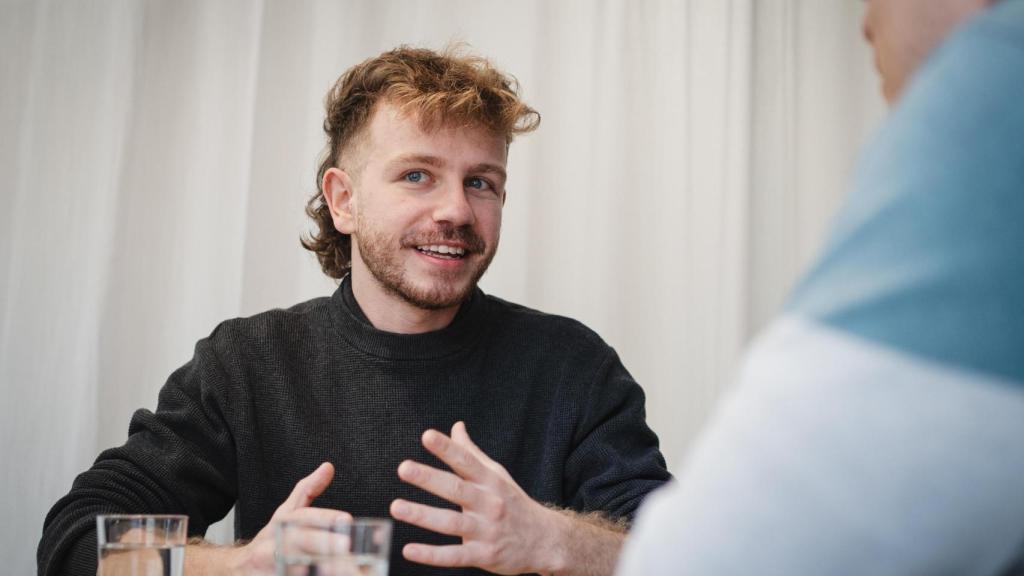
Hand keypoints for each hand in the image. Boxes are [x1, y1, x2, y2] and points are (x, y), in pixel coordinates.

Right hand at [227, 462, 350, 575]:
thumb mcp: (286, 513)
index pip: (303, 516)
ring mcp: (266, 567)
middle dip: (320, 542)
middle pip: (296, 541)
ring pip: (287, 567)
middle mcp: (271, 544)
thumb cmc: (270, 539)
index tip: (346, 519)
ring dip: (309, 567)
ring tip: (331, 567)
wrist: (237, 567)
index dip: (325, 517)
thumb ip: (307, 490)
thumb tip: (328, 467)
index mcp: (281, 523)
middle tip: (344, 545)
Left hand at [390, 422, 571, 574]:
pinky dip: (432, 554)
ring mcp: (486, 530)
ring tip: (396, 506)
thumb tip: (456, 426)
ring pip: (451, 522)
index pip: (466, 461)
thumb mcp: (497, 475)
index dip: (447, 448)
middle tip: (404, 468)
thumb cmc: (513, 503)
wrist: (545, 540)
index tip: (427, 436)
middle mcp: (489, 503)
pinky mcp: (484, 555)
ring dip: (423, 515)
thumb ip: (472, 453)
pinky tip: (409, 549)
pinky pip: (455, 556)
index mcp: (490, 481)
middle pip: (456, 489)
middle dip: (429, 478)